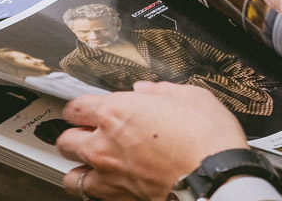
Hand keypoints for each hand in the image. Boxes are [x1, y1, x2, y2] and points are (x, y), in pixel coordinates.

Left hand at [58, 82, 247, 200]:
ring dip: (78, 166)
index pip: (76, 107)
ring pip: (71, 175)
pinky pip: (91, 195)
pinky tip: (107, 184)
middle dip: (74, 135)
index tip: (86, 108)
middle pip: (66, 140)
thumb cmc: (206, 137)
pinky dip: (94, 190)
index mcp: (116, 112)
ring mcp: (109, 176)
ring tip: (89, 163)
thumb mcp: (190, 97)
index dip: (80, 106)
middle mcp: (104, 144)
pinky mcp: (120, 199)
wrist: (215, 178)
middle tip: (87, 133)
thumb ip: (161, 92)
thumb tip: (147, 91)